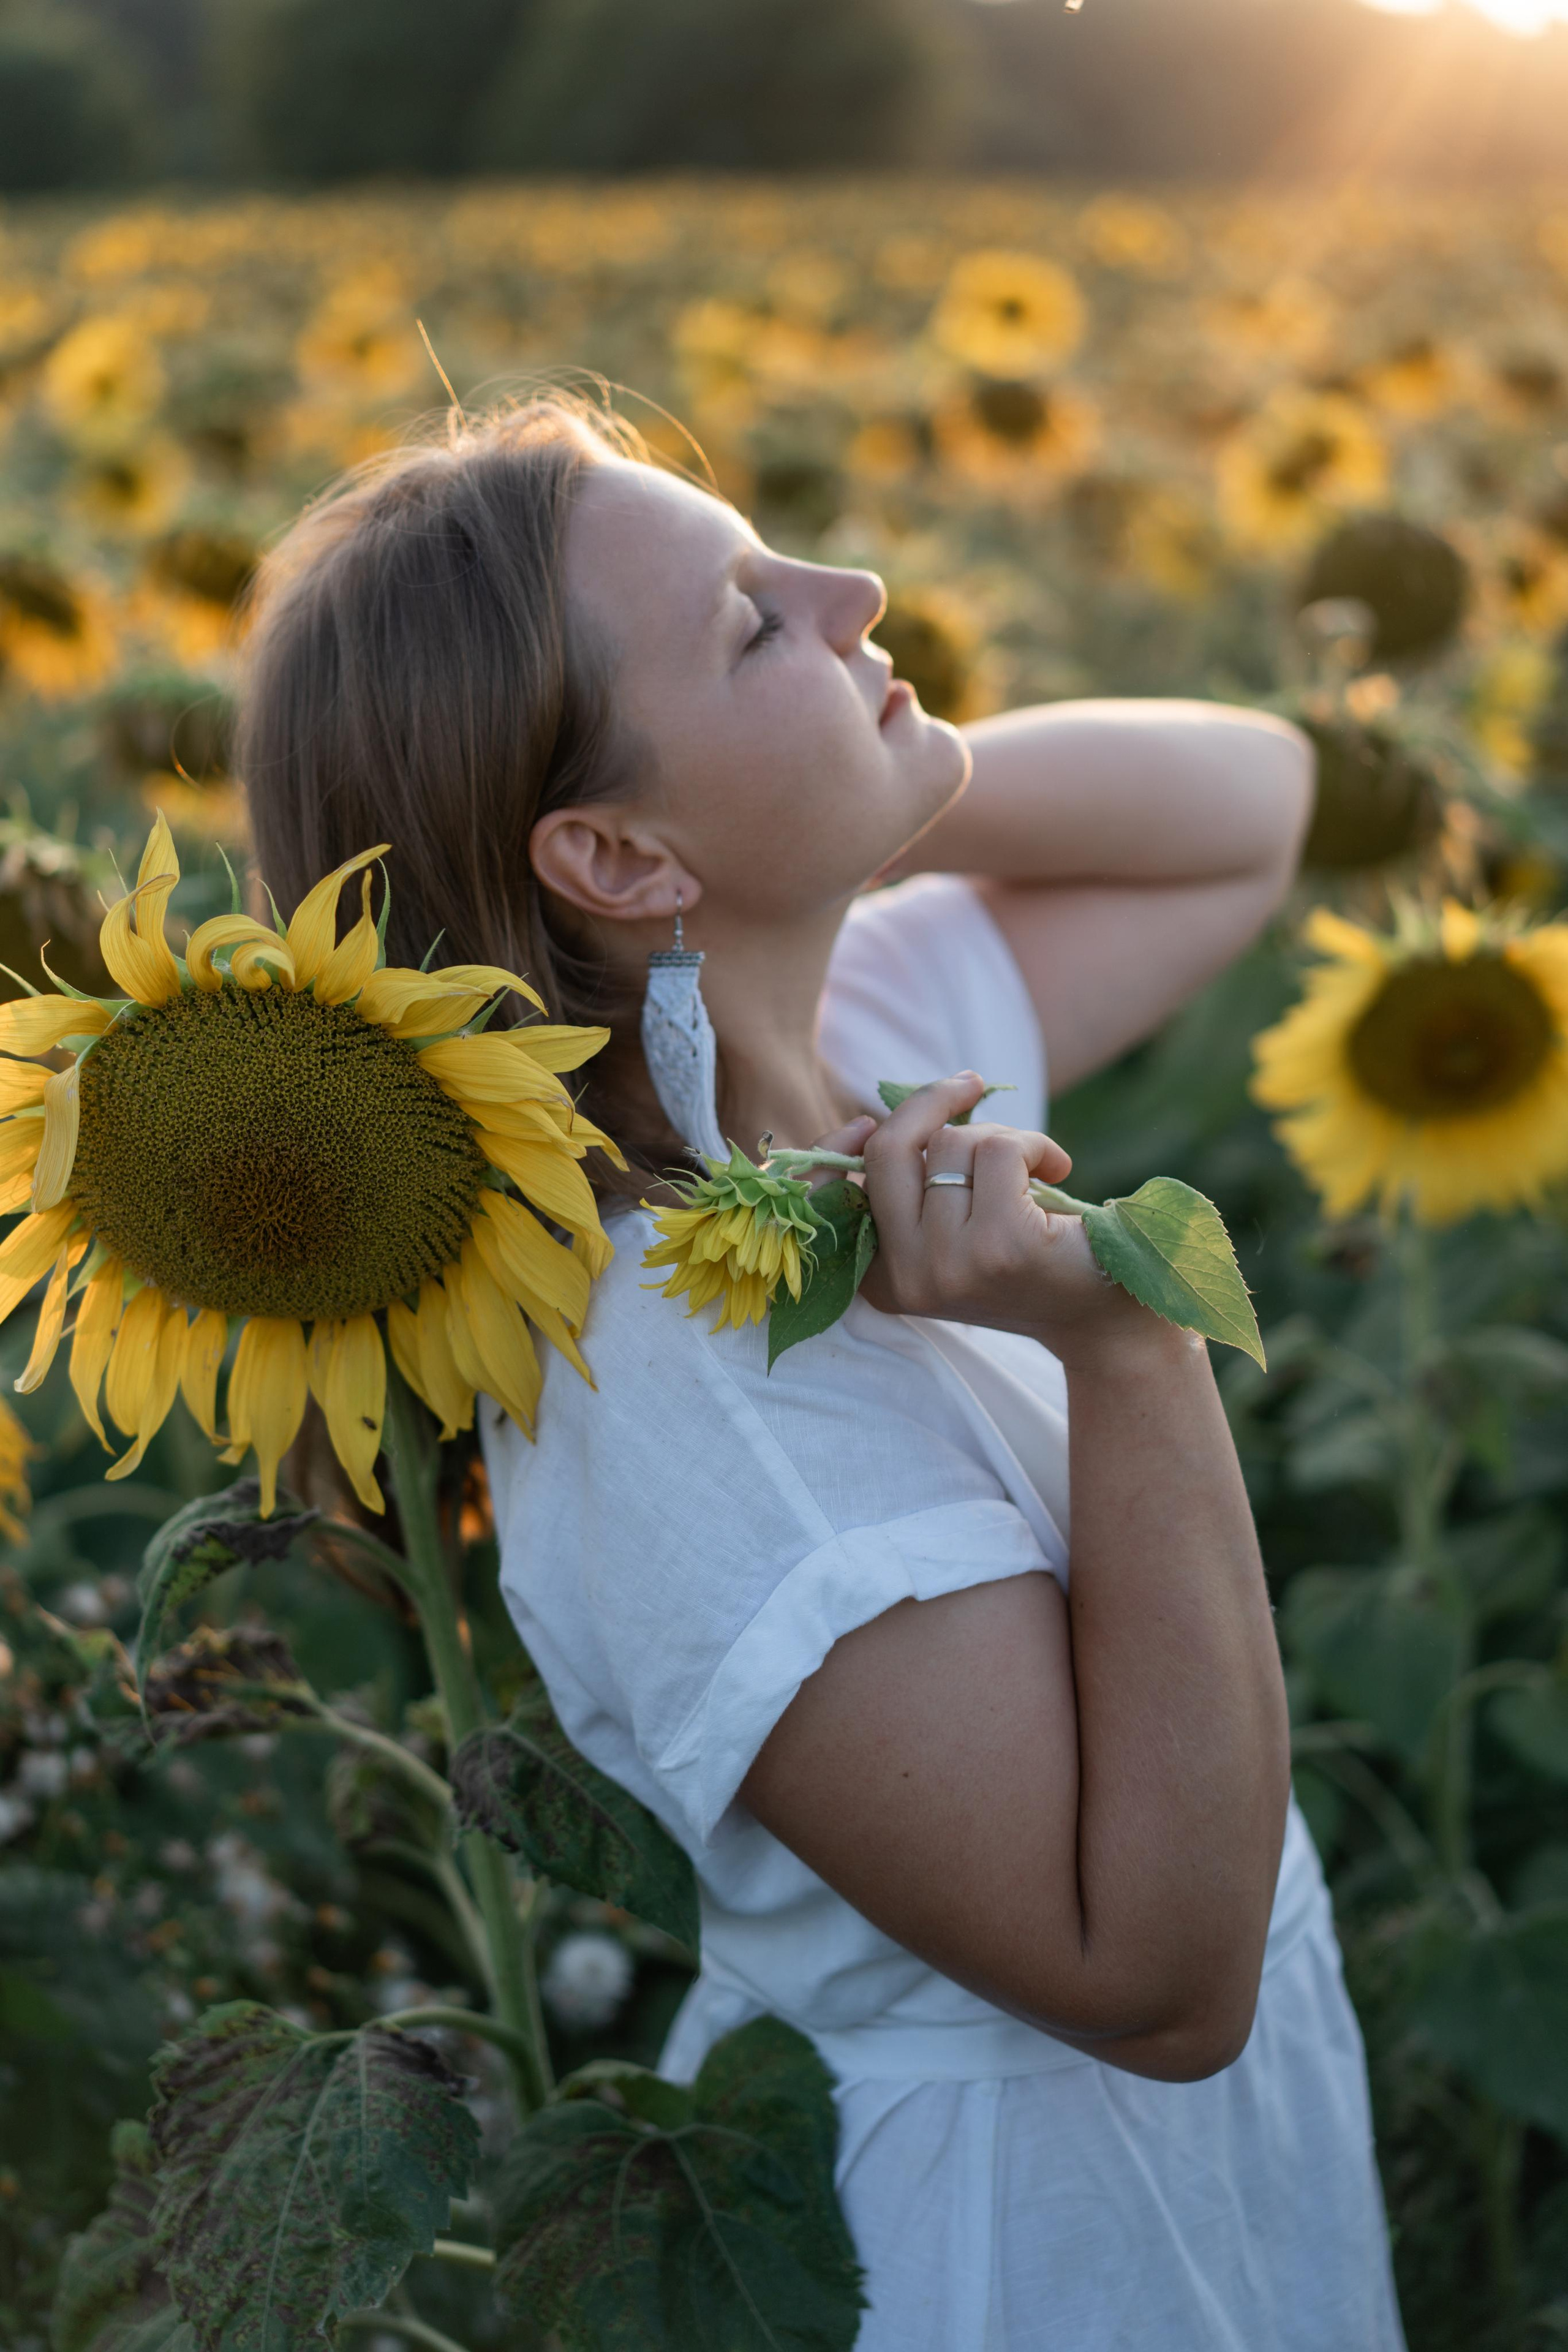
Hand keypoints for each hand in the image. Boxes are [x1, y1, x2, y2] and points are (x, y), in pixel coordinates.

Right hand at [850, 1071, 1178, 1363]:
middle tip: (971, 1084)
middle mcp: (908, 1276)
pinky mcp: (1002, 1245)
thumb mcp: (954, 1235)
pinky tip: (1059, 1171)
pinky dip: (1035, 1145)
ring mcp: (952, 1264)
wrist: (1105, 1320)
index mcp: (885, 1278)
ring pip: (954, 1144)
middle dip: (930, 1101)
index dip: (834, 1144)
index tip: (868, 1119)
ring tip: (1035, 1167)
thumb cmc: (1029, 1263)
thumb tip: (903, 1110)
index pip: (829, 1196)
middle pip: (890, 1151)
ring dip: (1004, 1138)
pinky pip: (1001, 1149)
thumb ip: (917, 1189)